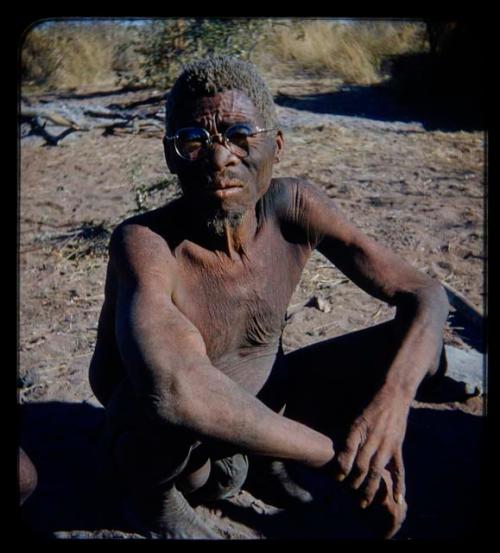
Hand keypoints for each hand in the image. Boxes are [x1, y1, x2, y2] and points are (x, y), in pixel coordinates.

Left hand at [334, 391, 408, 512]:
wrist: (393, 393)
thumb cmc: (369, 404)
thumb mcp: (353, 415)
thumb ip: (345, 433)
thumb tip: (332, 448)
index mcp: (358, 429)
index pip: (349, 452)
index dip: (342, 466)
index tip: (335, 479)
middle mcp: (372, 438)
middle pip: (362, 465)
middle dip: (353, 482)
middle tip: (346, 496)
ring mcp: (387, 444)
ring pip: (377, 470)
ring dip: (370, 488)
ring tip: (363, 503)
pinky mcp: (398, 447)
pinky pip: (399, 469)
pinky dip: (399, 485)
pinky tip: (397, 499)